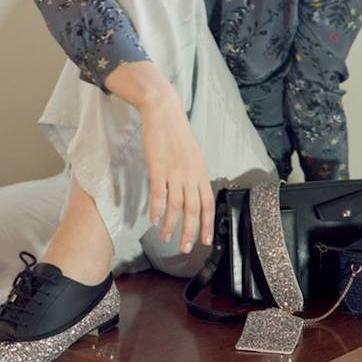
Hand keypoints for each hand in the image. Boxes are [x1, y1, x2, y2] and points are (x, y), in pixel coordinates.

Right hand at [139, 91, 214, 252]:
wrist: (164, 113)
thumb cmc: (177, 133)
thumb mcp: (193, 155)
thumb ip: (194, 174)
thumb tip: (194, 193)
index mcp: (201, 172)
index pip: (208, 204)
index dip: (206, 224)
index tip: (204, 240)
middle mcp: (191, 175)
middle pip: (193, 210)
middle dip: (190, 232)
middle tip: (186, 248)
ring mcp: (175, 173)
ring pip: (176, 207)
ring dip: (171, 226)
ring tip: (167, 238)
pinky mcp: (158, 169)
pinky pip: (159, 195)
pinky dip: (157, 210)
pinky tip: (153, 220)